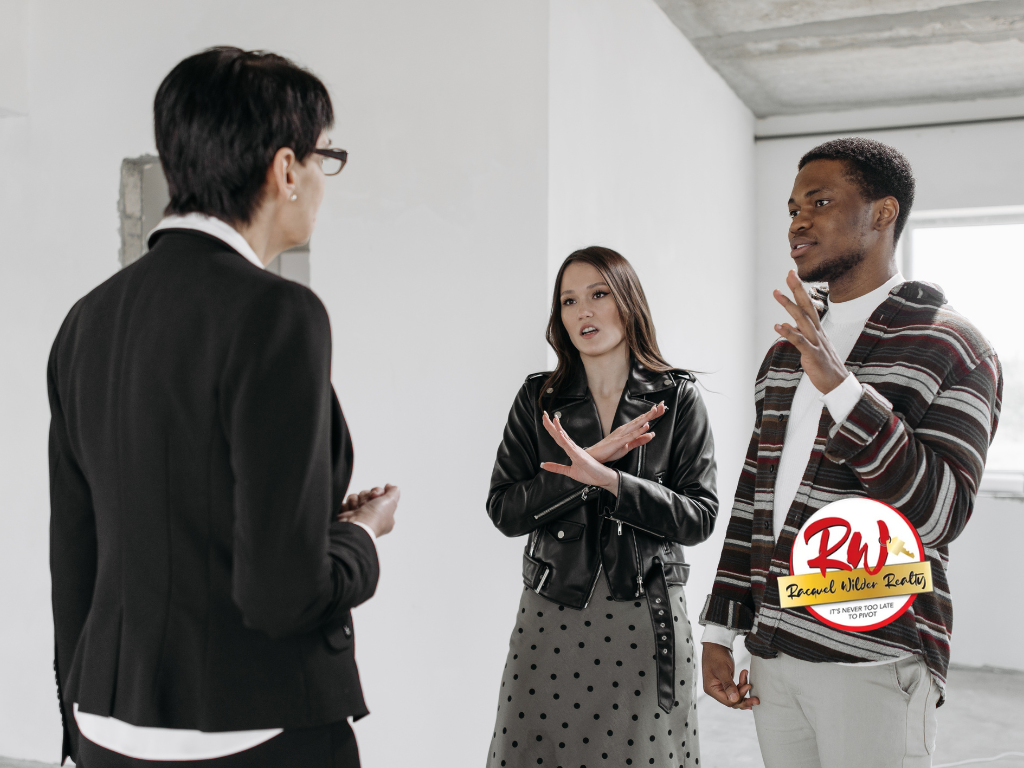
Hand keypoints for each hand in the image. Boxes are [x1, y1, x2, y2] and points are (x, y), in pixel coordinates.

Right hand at [337, 484, 398, 537]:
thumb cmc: (374, 518)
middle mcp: (372, 515)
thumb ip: (394, 491)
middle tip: (366, 504)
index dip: (377, 492)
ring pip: (357, 497)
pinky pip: (347, 502)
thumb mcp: (391, 501)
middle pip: (368, 494)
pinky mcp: (348, 515)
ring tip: (358, 509)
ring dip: (356, 500)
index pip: (380, 494)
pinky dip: (348, 505)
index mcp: (384, 514)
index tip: (376, 496)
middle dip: (366, 496)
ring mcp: (359, 515)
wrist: (357, 526)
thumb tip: (390, 486)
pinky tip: (351, 511)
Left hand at [539, 414, 619, 494]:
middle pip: (560, 434)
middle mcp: (574, 448)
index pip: (559, 437)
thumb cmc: (590, 473)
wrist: (603, 478)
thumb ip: (556, 468)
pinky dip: (565, 441)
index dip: (551, 428)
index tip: (545, 420)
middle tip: (544, 414)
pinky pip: (571, 448)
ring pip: (565, 438)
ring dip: (558, 429)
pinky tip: (561, 435)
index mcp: (571, 450)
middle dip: (551, 425)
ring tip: (552, 420)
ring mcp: (577, 452)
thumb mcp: (569, 471)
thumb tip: (543, 465)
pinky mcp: (581, 457)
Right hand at [585, 401, 666, 463]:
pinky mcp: (618, 441)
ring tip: (656, 411)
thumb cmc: (609, 450)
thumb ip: (639, 440)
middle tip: (663, 405)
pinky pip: (630, 436)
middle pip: (641, 419)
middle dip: (652, 412)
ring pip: (636, 424)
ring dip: (646, 417)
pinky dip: (638, 431)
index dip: (652, 414)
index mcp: (627, 430)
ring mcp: (621, 434)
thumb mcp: (628, 446)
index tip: (661, 408)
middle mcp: (624, 429)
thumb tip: (652, 434)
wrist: (595, 456)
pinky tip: (645, 427)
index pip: (642, 421)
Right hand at [702, 642, 758, 709]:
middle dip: (744, 699)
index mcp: (711, 689)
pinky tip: (745, 676)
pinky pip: (735, 689)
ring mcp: (720, 687)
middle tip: (756, 699)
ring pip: (735, 696)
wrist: (716, 644)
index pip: (727, 701)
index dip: (739, 697)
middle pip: (732, 701)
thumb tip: (734, 699)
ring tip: (750, 683)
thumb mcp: (722, 669)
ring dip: (743, 690)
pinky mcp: (725, 683)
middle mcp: (715, 690)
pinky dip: (741, 684)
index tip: (747, 687)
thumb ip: (728, 685)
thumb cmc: (716, 655)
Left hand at [773, 270, 849, 394]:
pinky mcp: (812, 355)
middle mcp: (817, 332)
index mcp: (817, 330)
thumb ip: (800, 334)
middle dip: (797, 289)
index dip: (800, 291)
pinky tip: (778, 326)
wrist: (837, 384)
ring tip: (777, 293)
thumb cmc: (824, 366)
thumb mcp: (812, 346)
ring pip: (802, 320)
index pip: (808, 306)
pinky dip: (789, 333)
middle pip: (807, 306)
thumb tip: (787, 324)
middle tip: (789, 273)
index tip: (792, 276)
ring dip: (789, 305)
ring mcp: (816, 342)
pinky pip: (800, 342)